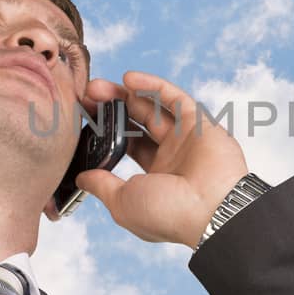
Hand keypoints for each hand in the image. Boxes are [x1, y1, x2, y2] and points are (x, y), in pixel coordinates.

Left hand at [68, 70, 249, 248]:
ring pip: (153, 107)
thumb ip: (102, 186)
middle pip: (137, 122)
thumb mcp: (122, 203)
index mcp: (154, 178)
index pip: (126, 146)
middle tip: (88, 95)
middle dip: (112, 107)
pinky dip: (152, 86)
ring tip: (98, 87)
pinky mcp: (199, 123)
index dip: (105, 131)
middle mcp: (171, 156)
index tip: (84, 118)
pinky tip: (128, 79)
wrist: (211, 210)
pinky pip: (174, 98)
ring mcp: (186, 138)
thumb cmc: (168, 215)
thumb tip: (82, 178)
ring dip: (126, 94)